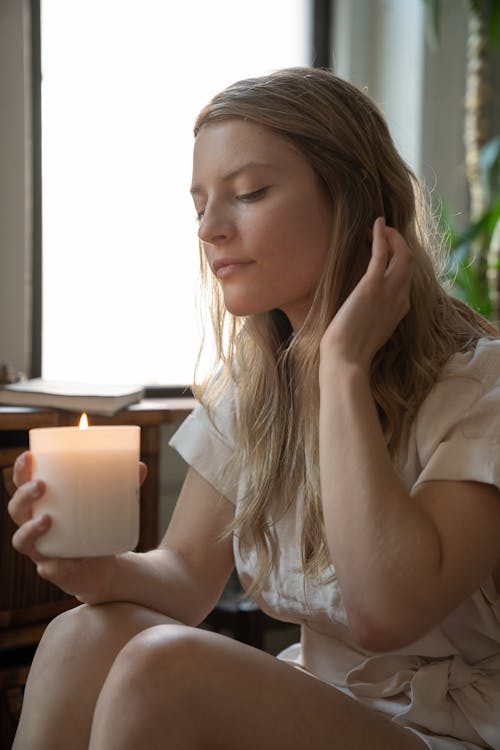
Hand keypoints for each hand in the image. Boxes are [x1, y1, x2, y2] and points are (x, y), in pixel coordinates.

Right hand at [8, 451, 147, 601]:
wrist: (104, 569)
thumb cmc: (99, 527)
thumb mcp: (111, 505)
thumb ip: (125, 486)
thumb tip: (140, 466)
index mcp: (44, 504)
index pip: (22, 484)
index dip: (21, 471)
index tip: (29, 455)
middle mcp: (34, 527)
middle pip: (17, 510)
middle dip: (24, 496)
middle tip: (41, 485)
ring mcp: (41, 551)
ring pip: (22, 541)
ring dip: (30, 530)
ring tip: (47, 520)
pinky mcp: (53, 571)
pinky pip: (49, 569)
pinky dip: (60, 563)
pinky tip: (74, 559)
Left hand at [320, 217, 412, 373]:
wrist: (346, 361)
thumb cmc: (349, 352)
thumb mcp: (367, 331)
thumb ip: (370, 316)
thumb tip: (359, 310)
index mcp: (400, 309)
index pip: (406, 277)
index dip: (397, 260)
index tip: (382, 251)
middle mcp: (401, 298)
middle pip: (408, 262)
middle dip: (397, 243)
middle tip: (380, 234)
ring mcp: (389, 291)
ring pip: (401, 253)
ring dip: (391, 236)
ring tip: (376, 228)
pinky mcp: (372, 286)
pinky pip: (382, 253)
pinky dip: (381, 235)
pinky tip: (375, 224)